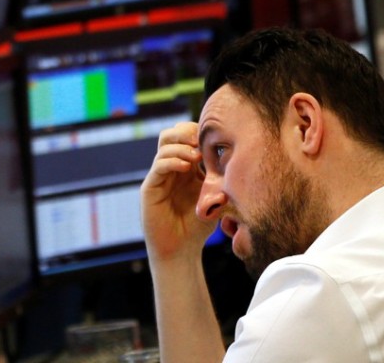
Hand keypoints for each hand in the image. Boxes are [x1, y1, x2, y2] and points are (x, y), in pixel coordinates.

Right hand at [141, 121, 217, 262]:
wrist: (180, 251)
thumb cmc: (198, 228)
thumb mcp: (215, 201)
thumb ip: (221, 183)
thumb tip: (233, 163)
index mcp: (186, 167)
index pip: (186, 137)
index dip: (197, 132)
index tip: (213, 139)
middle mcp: (171, 168)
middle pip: (171, 134)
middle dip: (186, 132)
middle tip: (201, 143)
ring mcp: (160, 176)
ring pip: (164, 144)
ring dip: (181, 145)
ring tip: (196, 157)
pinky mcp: (150, 187)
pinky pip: (159, 165)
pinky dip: (173, 161)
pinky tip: (186, 167)